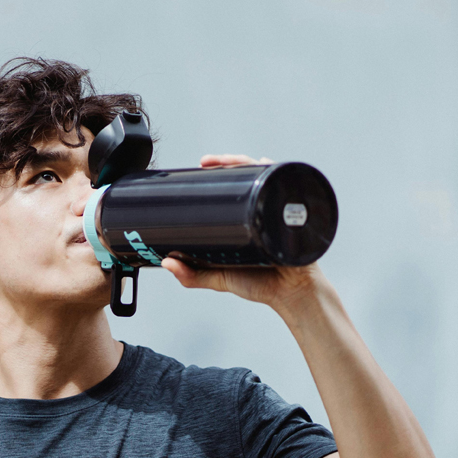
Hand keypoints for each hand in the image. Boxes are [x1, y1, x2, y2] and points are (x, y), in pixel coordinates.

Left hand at [161, 153, 319, 312]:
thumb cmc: (260, 284)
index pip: (232, 190)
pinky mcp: (291, 215)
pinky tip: (265, 163)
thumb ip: (192, 275)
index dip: (217, 175)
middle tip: (207, 163)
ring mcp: (277, 210)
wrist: (290, 295)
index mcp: (244, 220)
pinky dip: (276, 172)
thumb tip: (166, 262)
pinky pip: (287, 189)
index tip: (199, 167)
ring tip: (227, 161)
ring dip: (246, 163)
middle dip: (228, 163)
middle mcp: (261, 210)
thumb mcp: (219, 279)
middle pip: (247, 177)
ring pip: (263, 178)